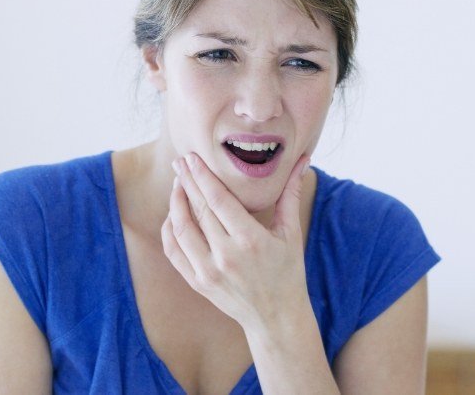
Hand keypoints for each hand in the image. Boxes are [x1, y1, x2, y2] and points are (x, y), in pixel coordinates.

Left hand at [161, 152, 311, 331]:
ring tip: (178, 183)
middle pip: (198, 209)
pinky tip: (173, 215)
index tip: (192, 157)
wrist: (276, 317)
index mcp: (250, 239)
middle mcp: (226, 255)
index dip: (202, 175)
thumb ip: (291, 194)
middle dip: (187, 181)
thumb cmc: (287, 271)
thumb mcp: (291, 233)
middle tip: (181, 162)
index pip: (218, 199)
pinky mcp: (198, 283)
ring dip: (176, 202)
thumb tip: (304, 159)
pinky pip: (174, 252)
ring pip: (181, 229)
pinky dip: (169, 230)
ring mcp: (208, 271)